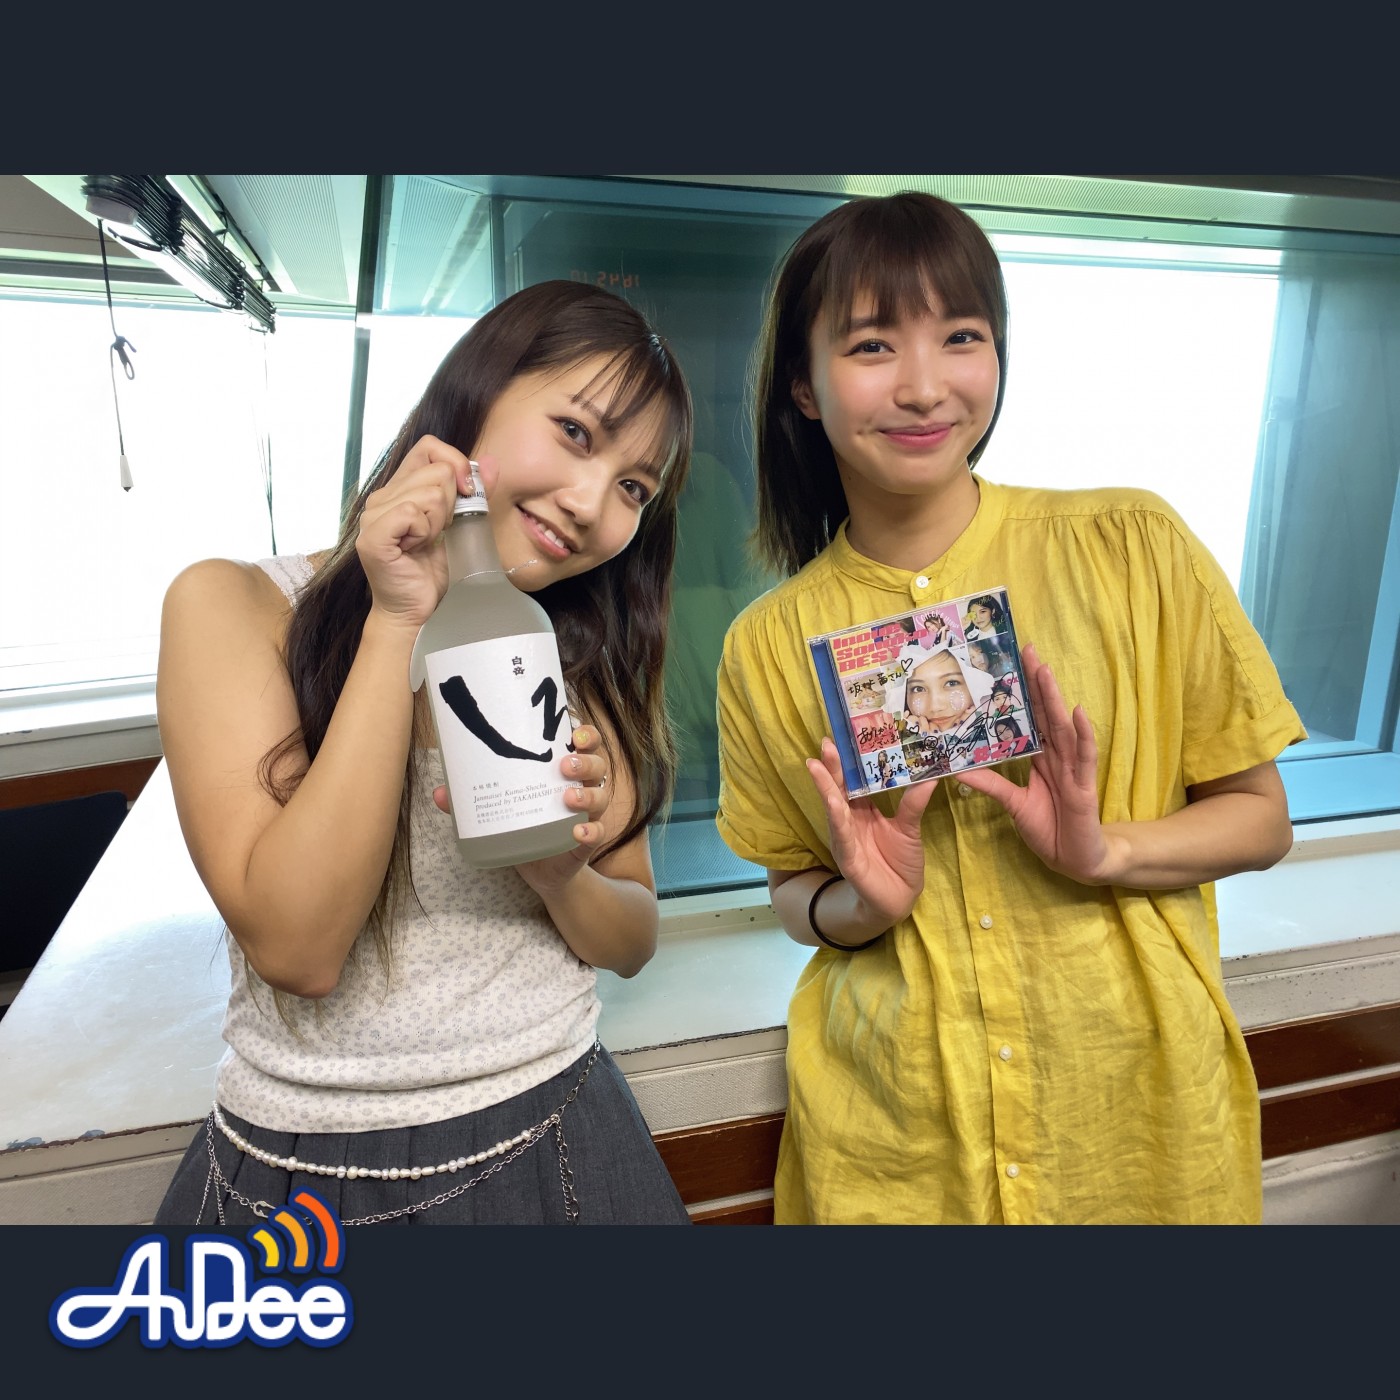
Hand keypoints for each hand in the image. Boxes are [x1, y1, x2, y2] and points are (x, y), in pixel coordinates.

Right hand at [356, 436, 475, 630]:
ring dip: (439, 522)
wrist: (418, 612)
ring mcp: (373, 516)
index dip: (455, 463)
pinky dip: (425, 532)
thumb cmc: (434, 572)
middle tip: (438, 533)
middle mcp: (381, 497)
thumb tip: (489, 462)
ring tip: (426, 543)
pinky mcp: (373, 536)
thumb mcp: (462, 525)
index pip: (429, 447)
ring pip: (428, 493)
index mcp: (400, 488)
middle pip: (437, 471)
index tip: (468, 493)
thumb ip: (474, 493)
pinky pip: (412, 512)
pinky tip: (417, 549)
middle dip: (451, 504)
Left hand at [432, 726, 613, 891]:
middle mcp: (582, 789)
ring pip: (600, 796)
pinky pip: (597, 834)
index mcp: (565, 772)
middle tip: (564, 765)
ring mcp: (588, 816)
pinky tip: (578, 831)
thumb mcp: (501, 808)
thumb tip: (437, 793)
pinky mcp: (586, 843)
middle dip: (585, 761)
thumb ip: (471, 800)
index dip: (586, 734)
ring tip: (568, 797)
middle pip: (597, 765)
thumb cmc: (525, 826)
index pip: (585, 744)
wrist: (542, 871)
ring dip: (587, 794)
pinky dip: (591, 832)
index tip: (575, 730)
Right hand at [806, 737, 935, 926]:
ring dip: (825, 788)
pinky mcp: (848, 857)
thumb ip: (913, 803)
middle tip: (826, 743)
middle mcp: (850, 821)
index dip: (847, 762)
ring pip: (834, 808)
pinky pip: (842, 834)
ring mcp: (846, 838)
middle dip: (831, 768)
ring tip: (816, 766)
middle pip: (839, 790)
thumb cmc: (901, 862)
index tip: (841, 737)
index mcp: (863, 811)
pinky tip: (832, 803)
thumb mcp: (909, 827)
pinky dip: (836, 818)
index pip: (852, 781)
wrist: (900, 898)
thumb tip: (930, 775)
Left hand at [955, 643, 1116, 883]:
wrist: (1074, 860)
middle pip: (1046, 714)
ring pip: (1063, 728)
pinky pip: (1085, 757)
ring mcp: (1073, 770)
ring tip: (1045, 670)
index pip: (1031, 718)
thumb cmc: (1048, 827)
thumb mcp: (1012, 803)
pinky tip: (1078, 713)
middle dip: (1038, 683)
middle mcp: (1059, 757)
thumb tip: (955, 770)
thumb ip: (989, 784)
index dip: (1024, 692)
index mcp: (1042, 758)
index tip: (1014, 662)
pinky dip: (1083, 735)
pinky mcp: (1084, 788)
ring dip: (1054, 699)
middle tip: (1028, 651)